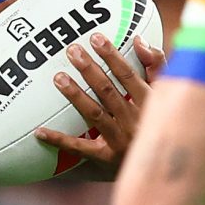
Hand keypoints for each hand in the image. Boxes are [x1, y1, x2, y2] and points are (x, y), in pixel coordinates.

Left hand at [35, 32, 167, 170]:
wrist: (161, 166)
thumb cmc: (159, 123)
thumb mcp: (165, 95)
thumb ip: (156, 66)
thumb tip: (140, 40)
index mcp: (150, 104)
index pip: (128, 76)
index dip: (112, 56)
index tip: (96, 38)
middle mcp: (135, 121)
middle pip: (108, 92)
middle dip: (89, 70)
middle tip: (72, 51)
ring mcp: (120, 141)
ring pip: (95, 114)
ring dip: (76, 95)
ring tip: (58, 78)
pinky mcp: (106, 158)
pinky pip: (80, 148)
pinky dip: (59, 140)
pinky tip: (40, 132)